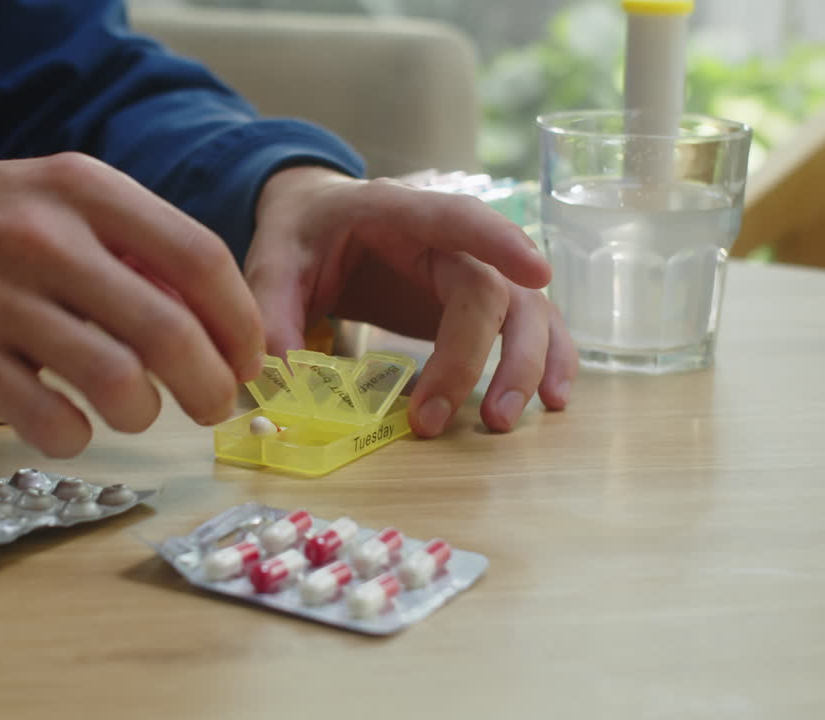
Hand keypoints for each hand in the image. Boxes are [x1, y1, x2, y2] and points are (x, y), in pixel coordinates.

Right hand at [0, 153, 263, 455]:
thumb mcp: (59, 200)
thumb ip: (136, 248)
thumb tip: (220, 319)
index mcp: (84, 190)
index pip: (199, 257)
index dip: (240, 322)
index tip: (250, 360)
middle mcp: (45, 238)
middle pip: (169, 329)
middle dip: (211, 385)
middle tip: (214, 407)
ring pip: (117, 382)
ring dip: (144, 413)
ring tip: (136, 410)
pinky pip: (51, 420)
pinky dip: (77, 436)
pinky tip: (73, 423)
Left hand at [245, 166, 577, 436]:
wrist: (318, 223)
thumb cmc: (303, 237)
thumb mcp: (272, 263)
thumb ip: (272, 312)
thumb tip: (282, 376)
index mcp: (397, 213)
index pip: (457, 218)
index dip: (498, 241)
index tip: (537, 272)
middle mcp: (448, 240)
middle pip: (490, 289)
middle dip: (476, 356)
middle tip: (444, 418)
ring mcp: (472, 272)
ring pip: (525, 312)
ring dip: (526, 365)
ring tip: (505, 422)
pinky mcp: (480, 305)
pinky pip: (531, 328)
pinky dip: (548, 361)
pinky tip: (552, 401)